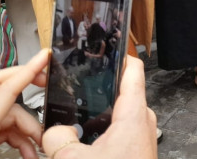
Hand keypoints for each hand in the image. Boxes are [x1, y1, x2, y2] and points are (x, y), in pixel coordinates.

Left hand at [0, 49, 48, 158]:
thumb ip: (26, 156)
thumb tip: (50, 153)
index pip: (4, 91)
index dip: (28, 71)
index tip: (45, 57)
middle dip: (24, 81)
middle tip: (47, 82)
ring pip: (4, 111)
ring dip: (26, 127)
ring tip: (38, 150)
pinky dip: (17, 137)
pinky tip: (27, 155)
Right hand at [41, 56, 156, 158]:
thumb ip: (57, 138)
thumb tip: (53, 130)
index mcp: (134, 115)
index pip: (133, 69)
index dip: (118, 54)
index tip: (105, 48)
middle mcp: (143, 121)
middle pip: (119, 92)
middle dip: (96, 92)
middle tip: (77, 91)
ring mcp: (141, 135)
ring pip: (116, 114)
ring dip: (97, 117)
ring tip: (76, 124)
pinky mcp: (137, 147)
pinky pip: (118, 131)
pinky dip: (102, 133)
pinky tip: (85, 145)